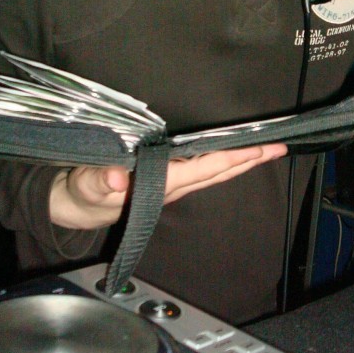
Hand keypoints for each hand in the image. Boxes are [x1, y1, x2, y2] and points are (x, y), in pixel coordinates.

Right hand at [49, 144, 286, 229]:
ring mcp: (173, 183)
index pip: (203, 169)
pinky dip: (223, 159)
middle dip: (250, 159)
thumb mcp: (85, 187)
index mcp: (161, 185)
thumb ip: (98, 181)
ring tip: (266, 148)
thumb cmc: (82, 195)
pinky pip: (203, 168)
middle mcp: (173, 186)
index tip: (258, 148)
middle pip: (219, 172)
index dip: (231, 158)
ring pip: (215, 171)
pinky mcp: (168, 178)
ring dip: (241, 160)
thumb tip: (115, 179)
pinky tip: (234, 152)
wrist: (74, 206)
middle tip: (280, 146)